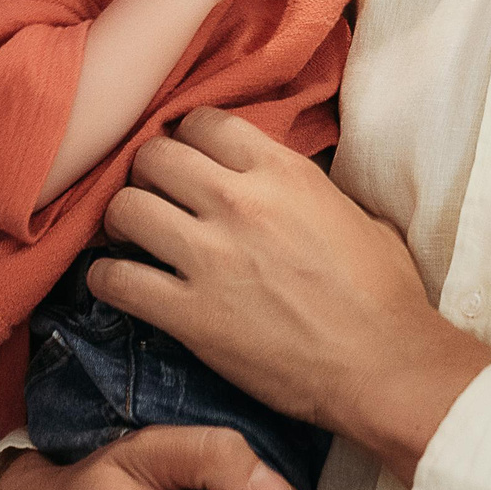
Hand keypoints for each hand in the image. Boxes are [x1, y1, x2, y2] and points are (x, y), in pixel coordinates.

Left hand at [96, 109, 490, 484]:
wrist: (385, 367)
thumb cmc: (383, 294)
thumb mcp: (355, 213)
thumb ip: (307, 188)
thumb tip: (284, 185)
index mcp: (282, 172)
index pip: (203, 122)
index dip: (187, 140)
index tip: (187, 162)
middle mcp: (239, 203)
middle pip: (153, 156)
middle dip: (146, 174)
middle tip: (154, 198)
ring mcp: (211, 257)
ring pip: (126, 208)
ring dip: (120, 221)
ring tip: (129, 238)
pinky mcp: (191, 315)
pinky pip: (117, 281)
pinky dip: (105, 279)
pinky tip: (114, 283)